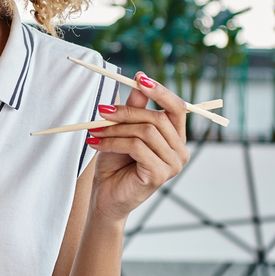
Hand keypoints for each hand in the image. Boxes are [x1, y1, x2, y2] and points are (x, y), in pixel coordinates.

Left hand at [85, 72, 190, 223]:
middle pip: (158, 118)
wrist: (105, 197)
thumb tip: (140, 78)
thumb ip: (135, 108)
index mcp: (176, 137)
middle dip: (127, 111)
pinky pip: (136, 147)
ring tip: (95, 132)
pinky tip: (97, 144)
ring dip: (115, 129)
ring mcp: (173, 165)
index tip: (139, 78)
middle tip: (101, 111)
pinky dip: (113, 142)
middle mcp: (180, 151)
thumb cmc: (115, 164)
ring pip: (145, 132)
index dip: (160, 91)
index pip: (178, 107)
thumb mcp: (123, 130)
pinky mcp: (159, 174)